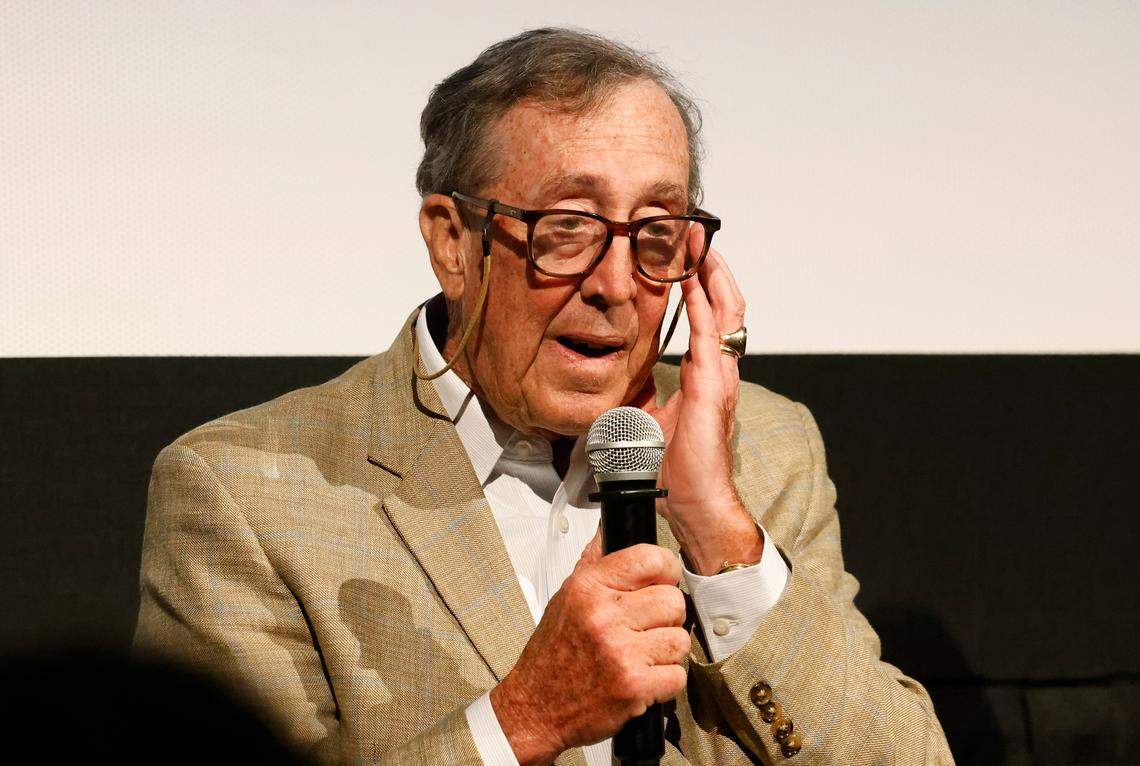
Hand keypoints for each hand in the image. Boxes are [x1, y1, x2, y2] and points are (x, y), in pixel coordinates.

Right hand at [490, 536, 687, 765]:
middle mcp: (603, 615)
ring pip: (680, 639)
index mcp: (588, 588)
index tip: (663, 580)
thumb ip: (594, 563)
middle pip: (673, 600)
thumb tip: (609, 528)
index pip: (650, 559)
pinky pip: (678, 674)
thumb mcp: (566, 598)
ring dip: (667, 651)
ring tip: (643, 655)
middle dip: (667, 616)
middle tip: (648, 627)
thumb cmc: (552, 655)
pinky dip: (666, 681)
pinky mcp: (633, 686)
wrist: (536, 707)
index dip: (666, 570)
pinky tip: (644, 679)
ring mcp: (620, 651)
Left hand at [639, 239, 762, 574]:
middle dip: (712, 266)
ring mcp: (720, 375)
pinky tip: (690, 278)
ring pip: (726, 311)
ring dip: (711, 274)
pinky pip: (710, 333)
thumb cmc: (675, 468)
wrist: (693, 500)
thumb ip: (641, 396)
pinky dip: (702, 302)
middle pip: (726, 304)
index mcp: (707, 375)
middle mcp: (720, 369)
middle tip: (696, 235)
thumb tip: (617, 388)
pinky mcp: (710, 385)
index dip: (704, 284)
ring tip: (699, 243)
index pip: (713, 318)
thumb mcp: (650, 420)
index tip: (687, 255)